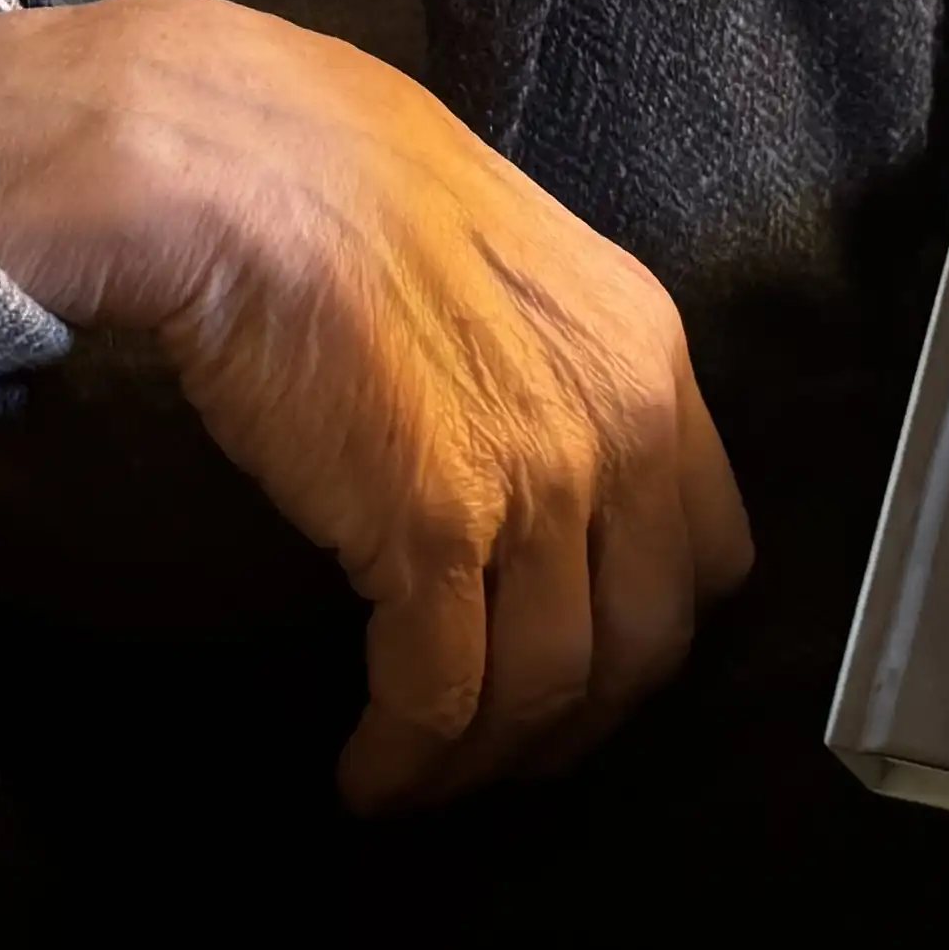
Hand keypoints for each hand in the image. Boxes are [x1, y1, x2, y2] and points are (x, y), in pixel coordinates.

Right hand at [0, 0, 753, 809]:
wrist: (239, 165)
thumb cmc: (332, 175)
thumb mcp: (500, 248)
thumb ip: (538, 352)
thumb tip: (505, 430)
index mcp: (646, 352)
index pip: (709, 548)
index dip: (646, 625)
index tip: (585, 663)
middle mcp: (621, 427)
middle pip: (646, 642)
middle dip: (579, 723)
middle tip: (506, 754)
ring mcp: (540, 485)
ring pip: (548, 689)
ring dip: (484, 762)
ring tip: (422, 785)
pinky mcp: (437, 533)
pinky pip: (442, 694)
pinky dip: (407, 758)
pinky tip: (366, 776)